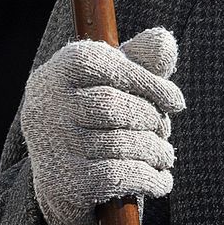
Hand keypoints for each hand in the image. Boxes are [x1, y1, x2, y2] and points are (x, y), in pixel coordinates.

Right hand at [21, 28, 184, 224]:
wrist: (62, 174)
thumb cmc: (98, 114)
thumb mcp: (117, 80)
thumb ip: (142, 59)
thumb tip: (165, 42)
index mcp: (63, 68)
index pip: (113, 68)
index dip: (151, 85)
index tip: (177, 102)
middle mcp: (46, 103)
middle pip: (114, 107)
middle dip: (150, 121)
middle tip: (165, 133)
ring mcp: (50, 145)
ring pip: (119, 144)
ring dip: (154, 152)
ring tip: (165, 156)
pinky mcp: (61, 182)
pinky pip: (116, 177)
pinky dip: (148, 179)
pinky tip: (162, 181)